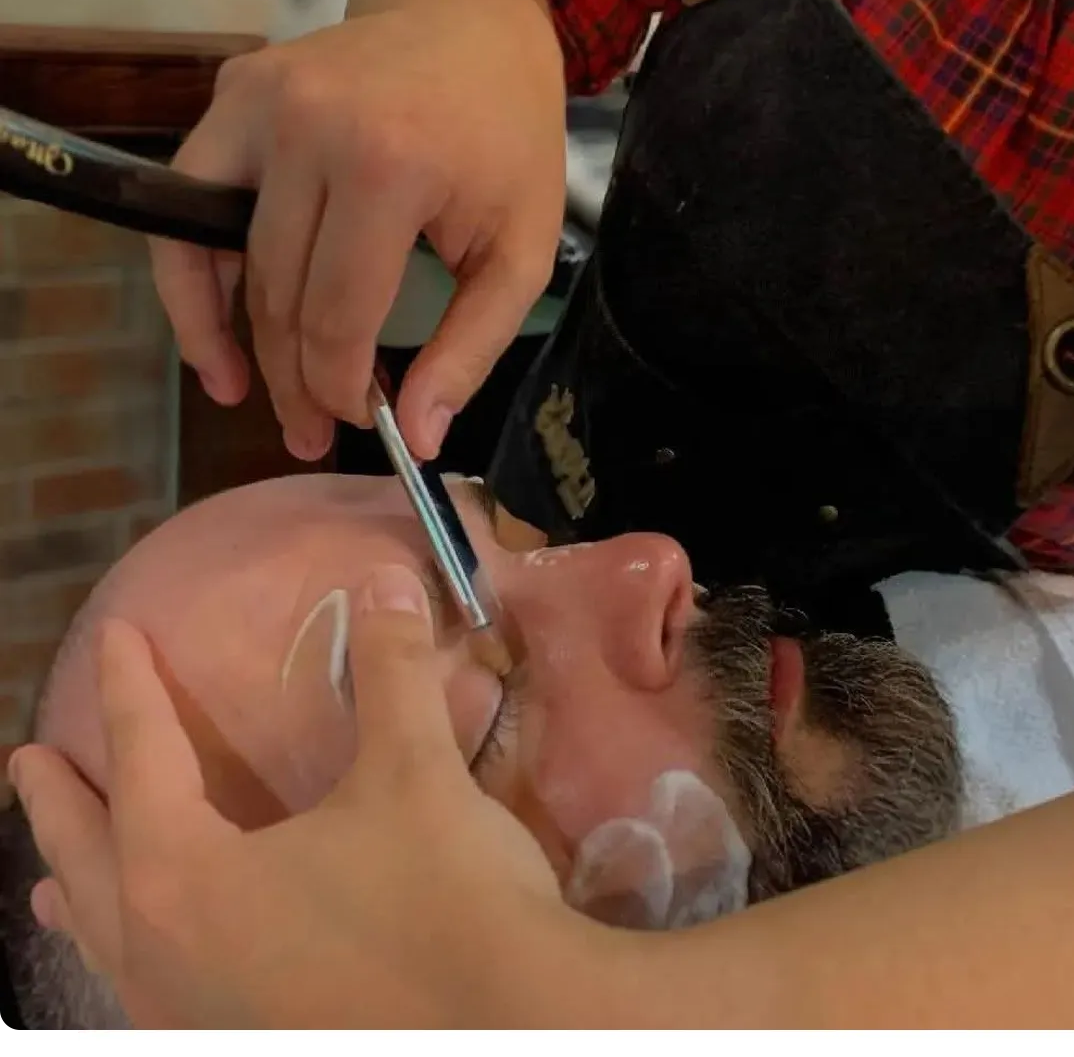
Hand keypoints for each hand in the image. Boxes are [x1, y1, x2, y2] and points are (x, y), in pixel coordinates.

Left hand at [7, 568, 597, 1028]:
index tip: (116, 636)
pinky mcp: (245, 1050)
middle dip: (57, 808)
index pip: (143, 760)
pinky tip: (154, 977)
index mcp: (189, 877)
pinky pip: (153, 1001)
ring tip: (48, 886)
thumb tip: (383, 578)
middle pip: (91, 862)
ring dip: (83, 897)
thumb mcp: (414, 770)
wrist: (511, 1030)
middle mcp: (168, 956)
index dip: (130, 689)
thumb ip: (391, 670)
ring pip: (113, 948)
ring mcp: (198, 1020)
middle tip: (26, 762)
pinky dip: (134, 967)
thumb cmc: (441, 897)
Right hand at [154, 0, 565, 462]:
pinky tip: (209, 337)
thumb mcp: (521, 252)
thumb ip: (472, 348)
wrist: (470, 25)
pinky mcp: (232, 93)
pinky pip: (192, 203)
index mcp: (389, 165)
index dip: (337, 386)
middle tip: (308, 434)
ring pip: (222, 256)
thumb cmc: (508, 141)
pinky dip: (191, 274)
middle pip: (276, 293)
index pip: (336, 314)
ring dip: (227, 339)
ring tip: (242, 397)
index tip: (360, 422)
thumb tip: (421, 439)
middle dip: (291, 379)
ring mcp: (257, 101)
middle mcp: (308, 127)